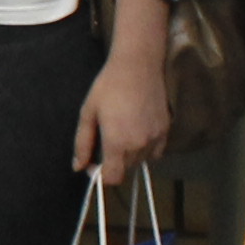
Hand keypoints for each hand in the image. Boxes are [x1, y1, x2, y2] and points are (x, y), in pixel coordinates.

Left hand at [73, 44, 172, 177]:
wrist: (138, 66)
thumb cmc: (108, 87)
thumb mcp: (88, 114)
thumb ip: (82, 144)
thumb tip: (78, 167)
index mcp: (117, 143)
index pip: (112, 178)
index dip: (100, 175)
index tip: (93, 162)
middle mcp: (139, 145)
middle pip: (125, 170)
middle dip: (113, 163)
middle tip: (104, 142)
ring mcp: (155, 139)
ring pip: (141, 162)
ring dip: (129, 156)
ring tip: (121, 133)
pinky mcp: (166, 131)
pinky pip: (155, 152)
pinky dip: (145, 150)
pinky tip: (136, 132)